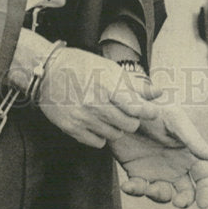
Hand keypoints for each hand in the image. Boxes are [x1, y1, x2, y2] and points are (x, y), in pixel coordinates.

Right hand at [36, 45, 161, 148]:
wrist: (46, 72)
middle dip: (130, 118)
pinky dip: (99, 134)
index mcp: (107, 86)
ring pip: (115, 135)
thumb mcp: (108, 69)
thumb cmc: (80, 66)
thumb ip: (135, 85)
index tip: (150, 111)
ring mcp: (83, 118)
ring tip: (104, 112)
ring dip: (114, 127)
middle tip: (121, 108)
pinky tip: (92, 120)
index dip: (148, 112)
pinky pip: (98, 142)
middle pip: (130, 125)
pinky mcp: (72, 129)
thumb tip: (160, 92)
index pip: (137, 108)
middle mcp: (96, 104)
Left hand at [110, 100, 207, 208]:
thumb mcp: (174, 120)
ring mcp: (155, 171)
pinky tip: (127, 185)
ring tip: (148, 188)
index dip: (206, 192)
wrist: (126, 105)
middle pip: (187, 193)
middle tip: (178, 202)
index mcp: (188, 154)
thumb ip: (193, 139)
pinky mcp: (136, 172)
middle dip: (184, 201)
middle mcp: (174, 166)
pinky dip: (134, 190)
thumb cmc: (156, 108)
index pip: (204, 178)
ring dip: (158, 196)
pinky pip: (139, 188)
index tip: (202, 204)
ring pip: (163, 194)